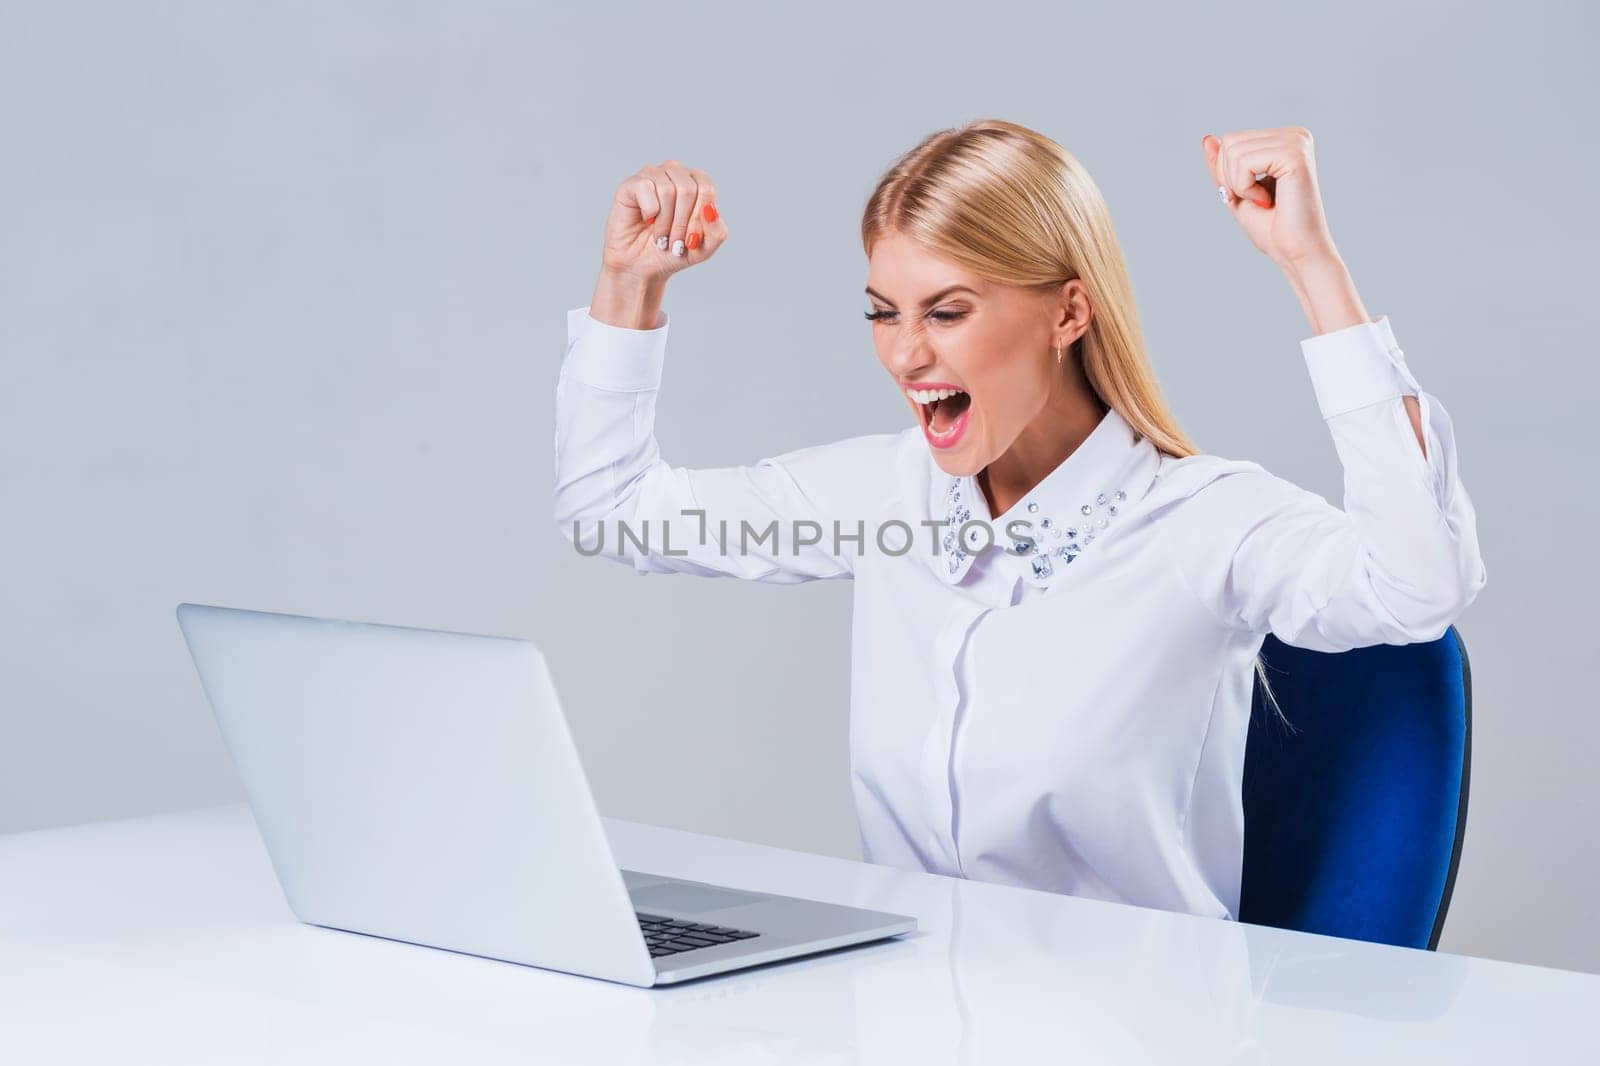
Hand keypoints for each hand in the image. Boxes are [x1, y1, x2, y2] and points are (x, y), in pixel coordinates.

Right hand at [600, 159, 728, 282]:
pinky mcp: (631, 183)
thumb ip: (717, 231)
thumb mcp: (704, 249)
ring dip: (665, 223)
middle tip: (673, 241)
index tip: (690, 240)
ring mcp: (653, 175)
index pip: (707, 189)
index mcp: (697, 183)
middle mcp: (676, 173)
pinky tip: (647, 221)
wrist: (641, 266)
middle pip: (688, 189)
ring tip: (660, 236)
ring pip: (667, 190)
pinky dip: (649, 213)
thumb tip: (711, 209)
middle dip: (682, 224)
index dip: (699, 218)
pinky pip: (646, 188)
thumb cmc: (672, 252)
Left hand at [1201, 127, 1336, 267]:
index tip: (1252, 196)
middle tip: (1257, 201)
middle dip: (1231, 178)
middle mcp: (1295, 135)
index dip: (1227, 174)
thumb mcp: (1236, 191)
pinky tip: (1267, 200)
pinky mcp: (1294, 154)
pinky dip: (1246, 188)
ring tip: (1264, 201)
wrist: (1295, 252)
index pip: (1231, 140)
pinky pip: (1244, 161)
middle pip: (1230, 142)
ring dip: (1239, 185)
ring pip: (1233, 151)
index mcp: (1284, 140)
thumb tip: (1208, 138)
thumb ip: (1222, 165)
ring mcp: (1296, 141)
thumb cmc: (1271, 228)